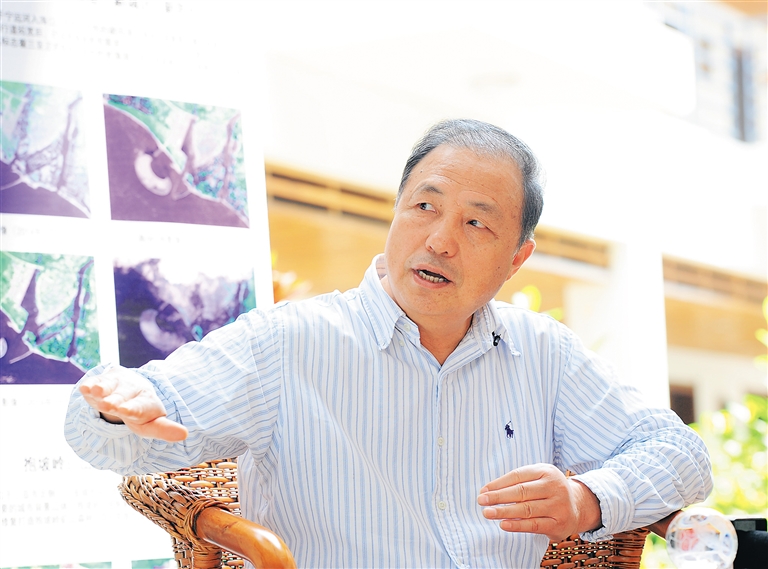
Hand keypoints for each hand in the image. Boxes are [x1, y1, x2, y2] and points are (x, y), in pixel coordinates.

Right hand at [79, 366, 187, 441]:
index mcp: (145, 401)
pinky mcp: (100, 381)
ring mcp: (115, 384)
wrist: (131, 387)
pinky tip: (85, 387)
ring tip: (96, 391)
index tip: (127, 411)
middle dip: (116, 401)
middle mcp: (131, 391)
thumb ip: (164, 430)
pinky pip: (95, 382)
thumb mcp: (151, 423)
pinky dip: (90, 384)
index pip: (140, 407)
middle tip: (109, 405)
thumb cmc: (140, 410)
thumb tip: (185, 435)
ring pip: (109, 386)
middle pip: (123, 396)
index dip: (133, 409)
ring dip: (102, 389)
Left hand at [477, 464, 601, 540]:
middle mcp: (554, 486)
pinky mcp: (559, 523)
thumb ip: (517, 482)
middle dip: (498, 497)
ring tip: (488, 513)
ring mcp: (558, 505)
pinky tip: (503, 524)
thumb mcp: (538, 478)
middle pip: (521, 491)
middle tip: (481, 501)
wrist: (578, 505)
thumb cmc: (549, 490)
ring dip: (504, 511)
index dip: (498, 484)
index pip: (517, 476)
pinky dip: (517, 525)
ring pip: (526, 509)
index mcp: (546, 471)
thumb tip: (488, 491)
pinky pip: (534, 525)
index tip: (483, 491)